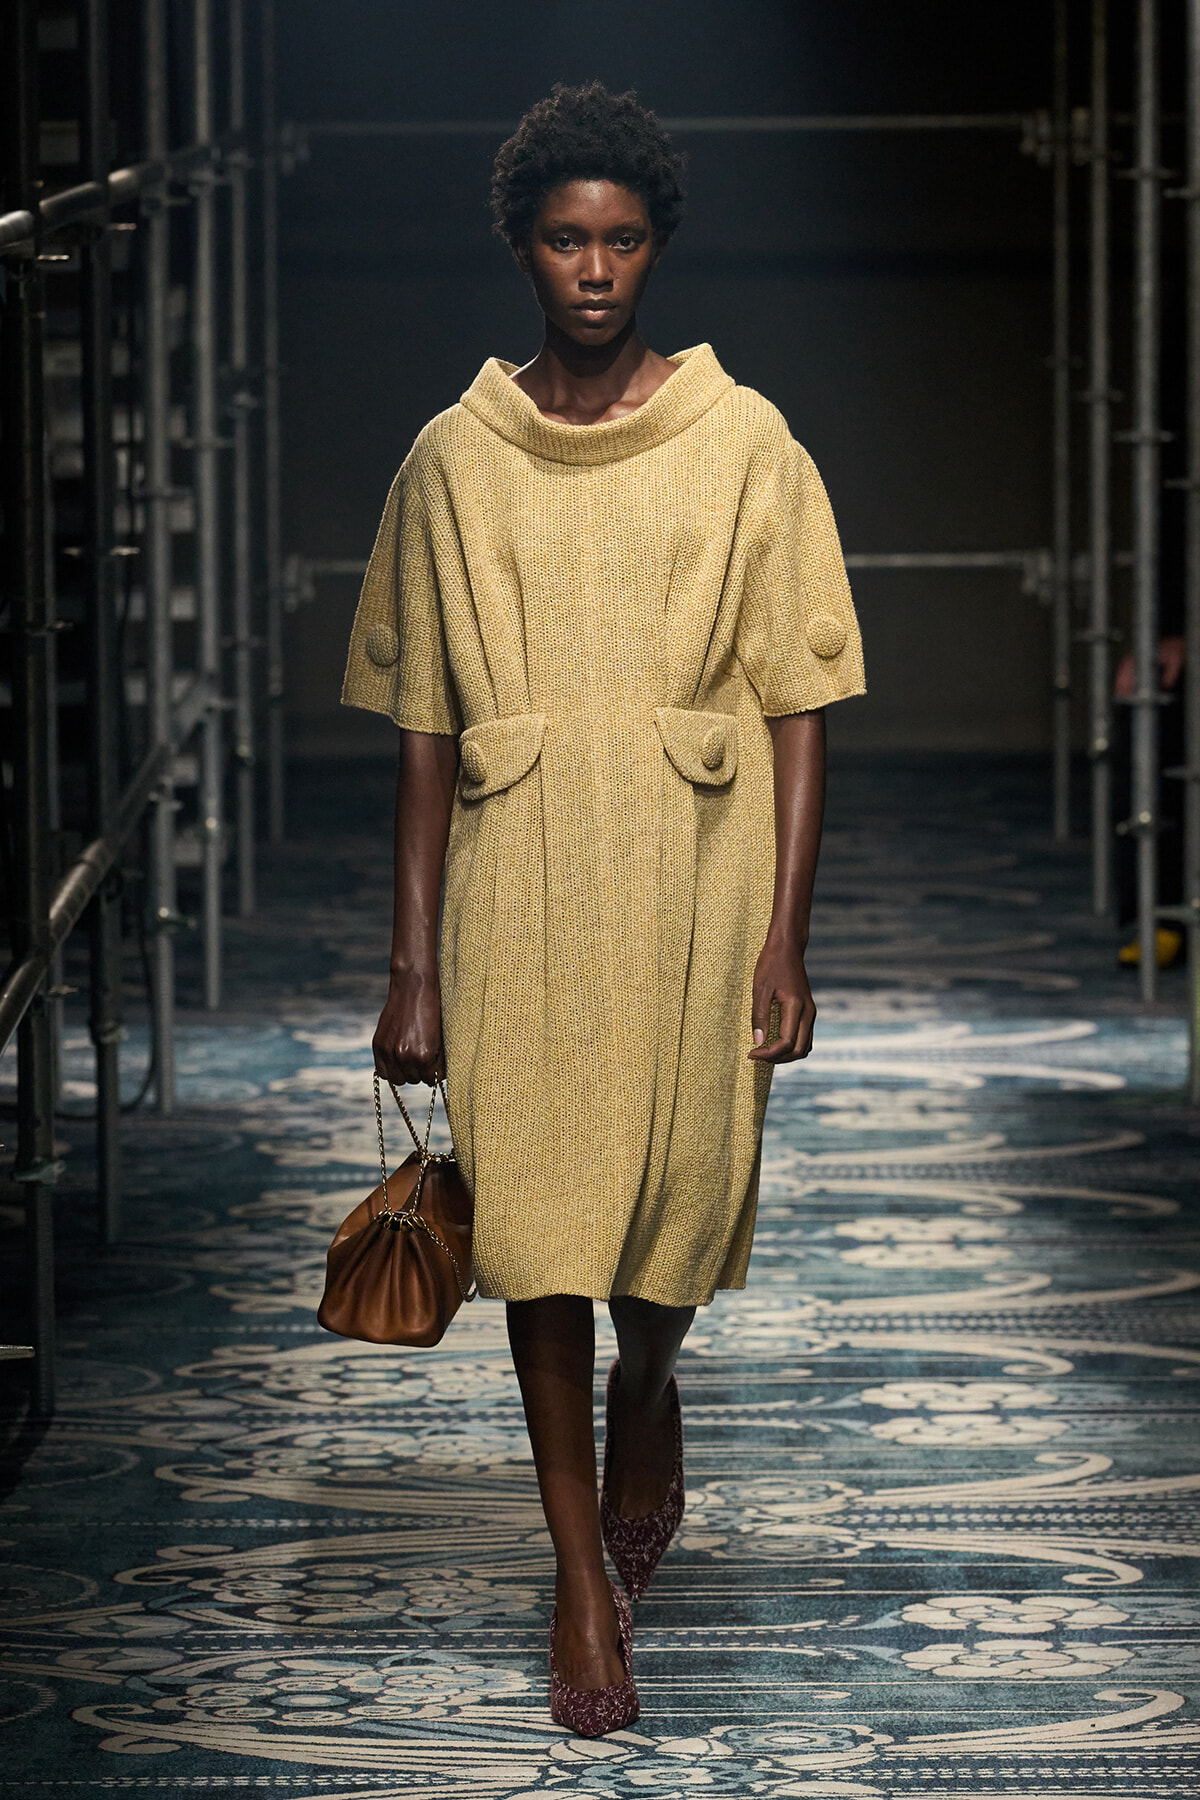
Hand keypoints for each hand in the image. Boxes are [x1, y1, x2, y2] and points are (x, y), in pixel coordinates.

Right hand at [372, 964, 444, 1086]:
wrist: (412, 987)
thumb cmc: (432, 1009)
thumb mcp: (440, 1036)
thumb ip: (437, 1058)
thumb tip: (437, 1076)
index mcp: (424, 1055)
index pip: (432, 1079)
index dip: (435, 1073)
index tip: (435, 1066)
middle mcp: (406, 1057)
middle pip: (415, 1081)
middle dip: (420, 1072)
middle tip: (423, 1059)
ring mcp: (390, 1052)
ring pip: (398, 1080)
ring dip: (405, 1072)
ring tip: (410, 1059)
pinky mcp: (378, 1045)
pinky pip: (382, 1072)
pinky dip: (390, 1069)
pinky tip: (397, 1059)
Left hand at [748, 934, 815, 1062]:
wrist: (788, 947)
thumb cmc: (771, 964)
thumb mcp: (760, 989)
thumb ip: (760, 1017)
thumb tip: (758, 1042)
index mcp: (796, 1007)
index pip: (786, 1043)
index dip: (768, 1054)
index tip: (751, 1053)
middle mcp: (808, 1012)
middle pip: (798, 1050)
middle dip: (777, 1058)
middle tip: (757, 1055)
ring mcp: (811, 1012)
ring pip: (804, 1046)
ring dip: (786, 1055)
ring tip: (765, 1052)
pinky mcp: (808, 1010)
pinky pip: (805, 1037)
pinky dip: (792, 1046)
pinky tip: (775, 1042)